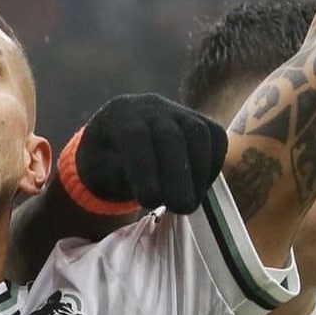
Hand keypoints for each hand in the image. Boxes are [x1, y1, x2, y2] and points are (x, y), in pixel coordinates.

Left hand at [63, 93, 227, 214]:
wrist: (117, 142)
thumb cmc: (105, 162)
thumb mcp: (100, 171)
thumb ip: (120, 176)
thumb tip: (155, 191)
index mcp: (119, 116)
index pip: (135, 136)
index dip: (145, 169)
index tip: (150, 202)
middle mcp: (149, 106)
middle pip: (171, 135)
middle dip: (177, 175)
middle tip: (180, 208)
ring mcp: (177, 110)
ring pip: (198, 132)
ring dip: (199, 172)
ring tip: (190, 203)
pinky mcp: (199, 119)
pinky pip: (215, 136)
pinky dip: (212, 164)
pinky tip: (199, 188)